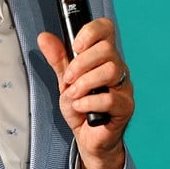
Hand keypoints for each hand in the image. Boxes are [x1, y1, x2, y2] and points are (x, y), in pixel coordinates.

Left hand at [37, 18, 133, 168]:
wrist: (88, 138)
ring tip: (74, 94)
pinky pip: (109, 98)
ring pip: (111, 70)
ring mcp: (124, 88)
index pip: (106, 29)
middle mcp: (118, 68)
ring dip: (85, 82)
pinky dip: (88, 102)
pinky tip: (81, 107)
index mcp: (104, 57)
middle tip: (69, 79)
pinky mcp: (125, 107)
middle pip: (107, 50)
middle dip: (81, 63)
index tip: (76, 45)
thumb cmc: (81, 107)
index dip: (91, 31)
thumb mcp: (65, 80)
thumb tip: (44, 37)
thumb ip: (57, 59)